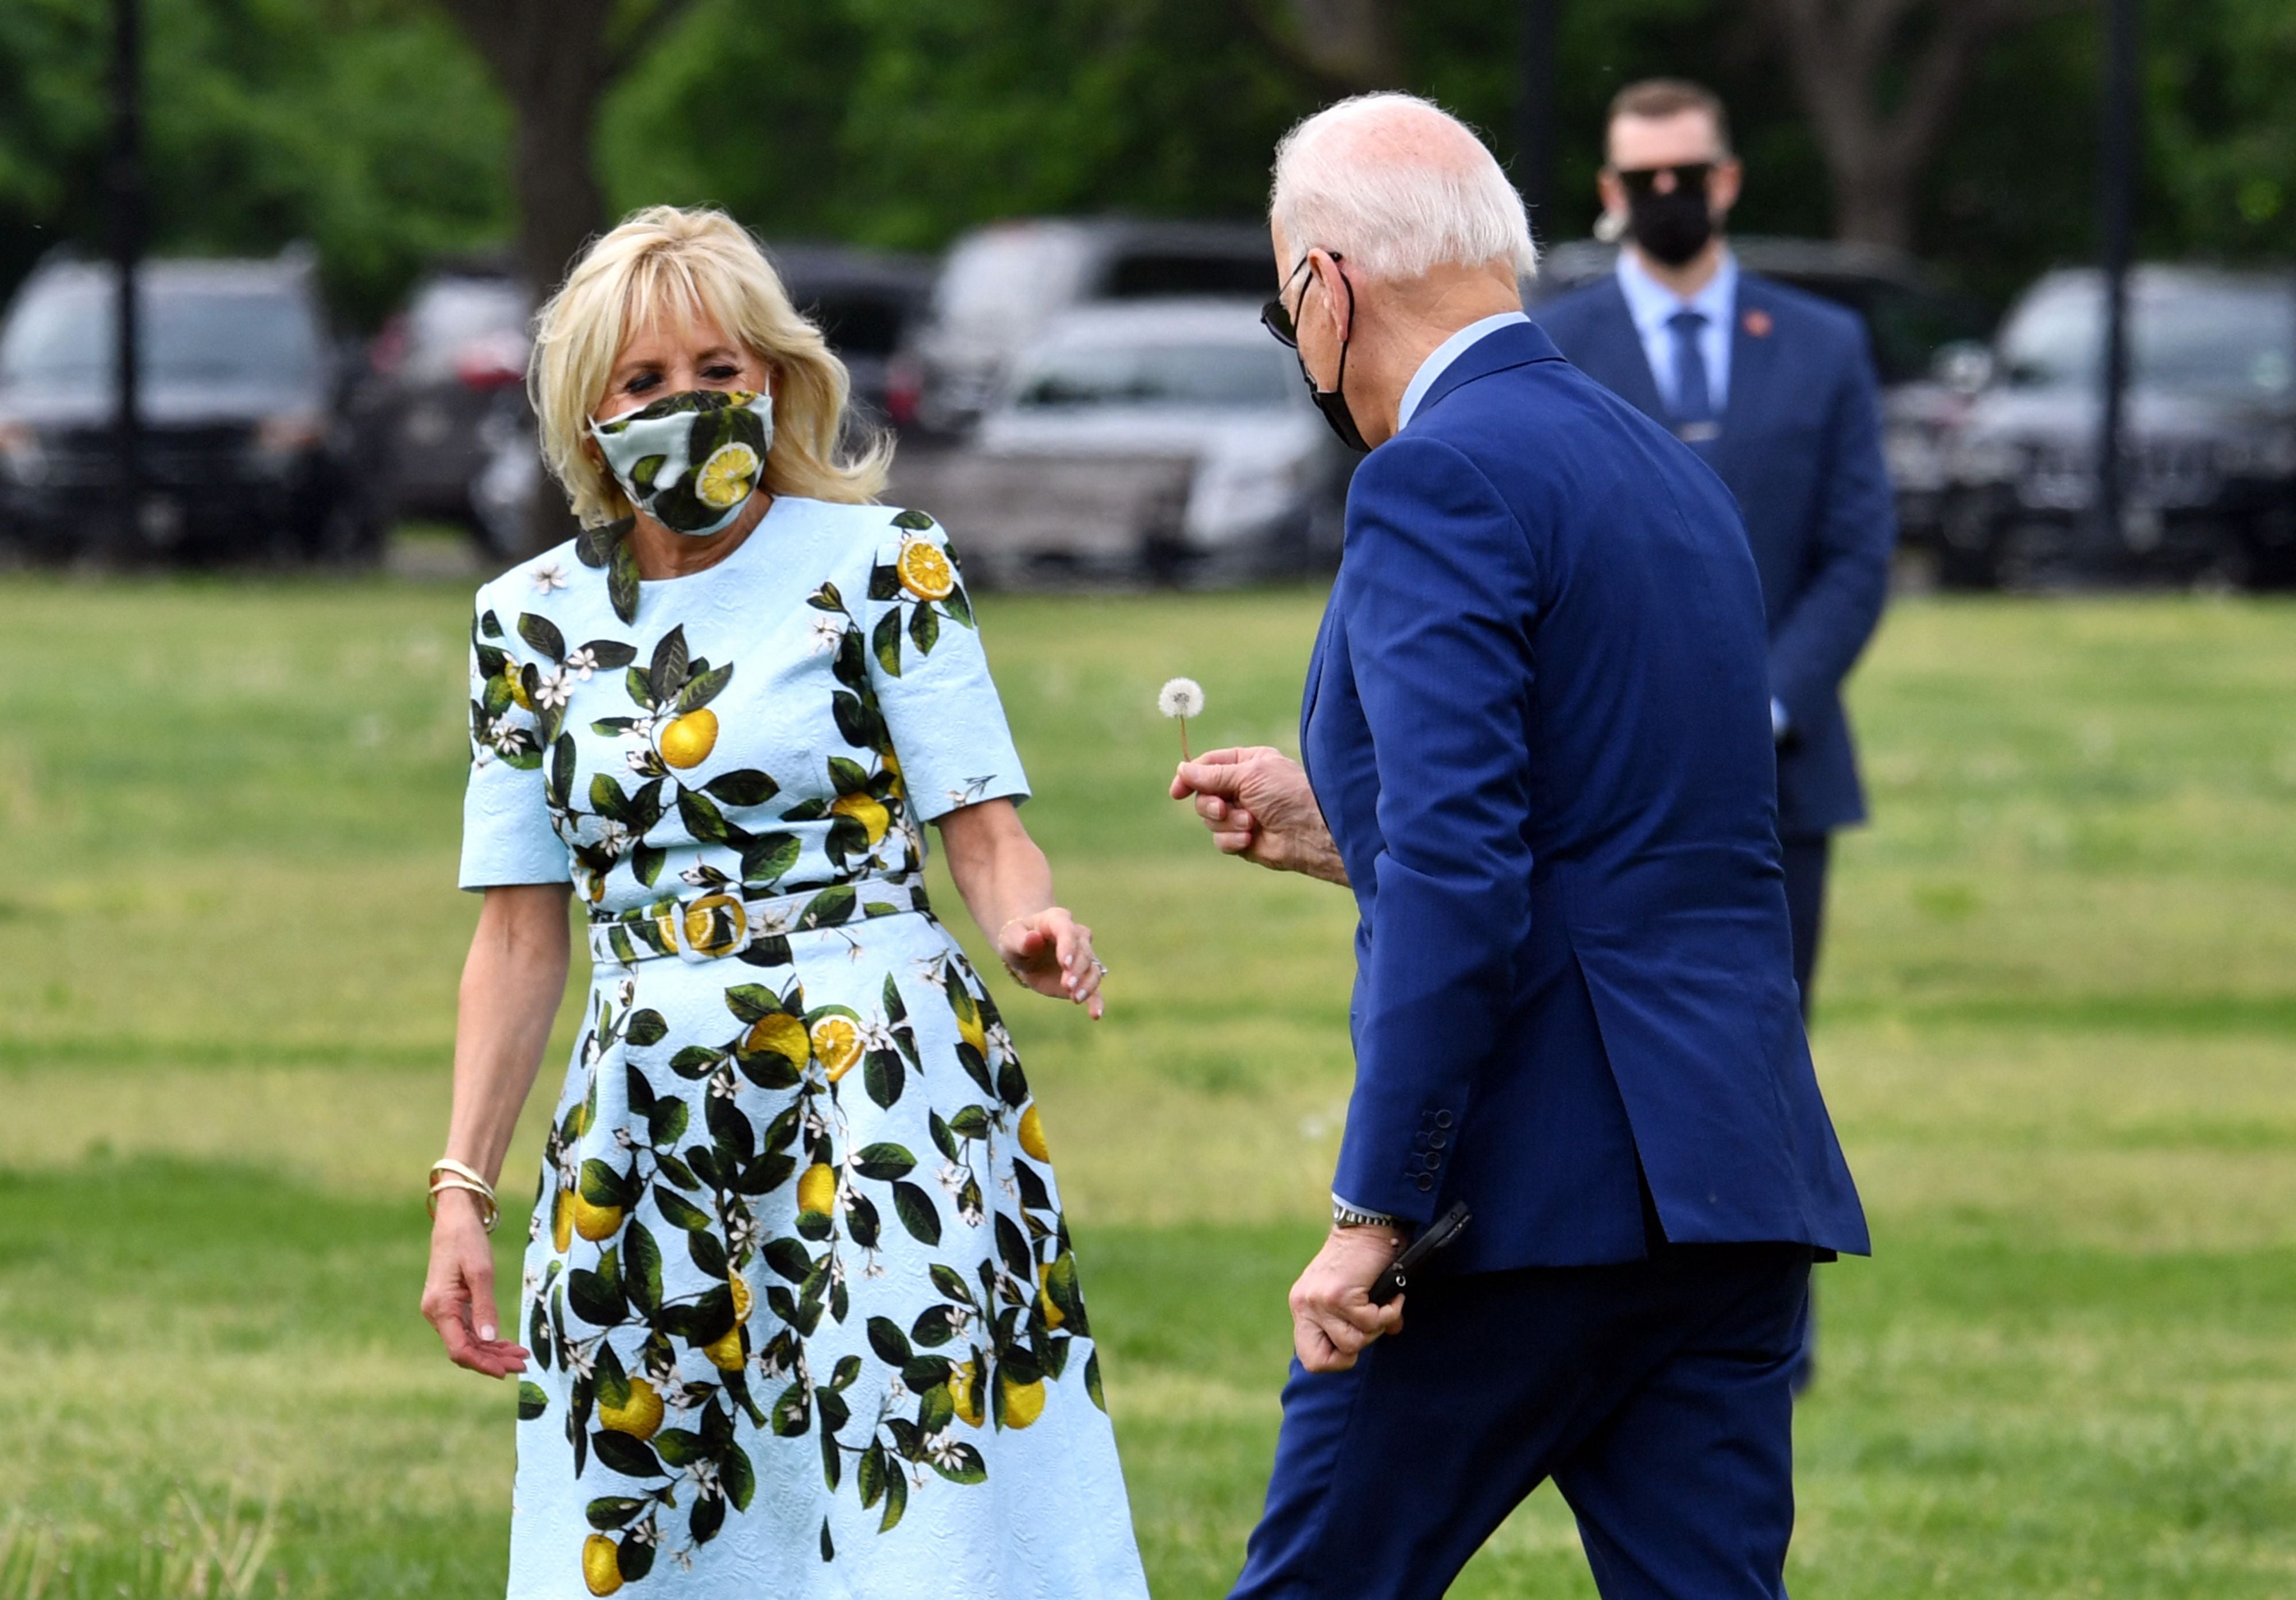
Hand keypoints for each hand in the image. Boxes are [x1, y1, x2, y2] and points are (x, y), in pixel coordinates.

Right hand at [421, 1192, 530, 1377]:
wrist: (456, 1218)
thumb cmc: (467, 1240)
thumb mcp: (480, 1271)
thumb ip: (485, 1306)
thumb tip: (490, 1339)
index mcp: (440, 1308)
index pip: (459, 1349)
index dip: (482, 1363)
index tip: (506, 1371)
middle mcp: (437, 1313)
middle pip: (465, 1348)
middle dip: (493, 1360)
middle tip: (523, 1365)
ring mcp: (443, 1310)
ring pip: (469, 1341)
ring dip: (493, 1351)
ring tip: (521, 1357)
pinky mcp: (452, 1304)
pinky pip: (469, 1329)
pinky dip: (488, 1338)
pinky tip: (507, 1344)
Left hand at [996, 907, 1105, 1019]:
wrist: (1026, 951)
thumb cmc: (1018, 940)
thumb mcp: (1011, 938)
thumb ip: (1021, 940)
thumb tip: (1034, 939)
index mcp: (1057, 920)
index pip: (1068, 931)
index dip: (1068, 947)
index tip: (1065, 964)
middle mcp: (1076, 936)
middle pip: (1084, 952)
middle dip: (1077, 970)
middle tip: (1067, 986)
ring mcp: (1082, 957)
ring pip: (1093, 969)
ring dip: (1087, 985)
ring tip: (1075, 999)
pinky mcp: (1083, 977)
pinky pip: (1095, 988)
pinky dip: (1097, 1001)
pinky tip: (1095, 1014)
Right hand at [1170, 747, 1346, 883]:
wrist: (1310, 832)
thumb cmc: (1287, 794)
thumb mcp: (1248, 774)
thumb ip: (1212, 774)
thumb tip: (1182, 770)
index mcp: (1247, 764)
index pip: (1207, 766)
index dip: (1189, 778)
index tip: (1177, 791)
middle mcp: (1243, 788)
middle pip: (1203, 795)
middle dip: (1211, 804)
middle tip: (1224, 808)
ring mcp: (1242, 814)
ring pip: (1209, 819)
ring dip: (1227, 822)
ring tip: (1251, 823)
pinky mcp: (1243, 839)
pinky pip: (1220, 840)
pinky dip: (1232, 839)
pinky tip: (1251, 838)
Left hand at [1289, 1224, 1406, 1372]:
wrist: (1370, 1225)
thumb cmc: (1364, 1257)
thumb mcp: (1349, 1291)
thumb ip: (1358, 1318)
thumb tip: (1391, 1332)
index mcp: (1302, 1305)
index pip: (1308, 1356)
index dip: (1335, 1358)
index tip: (1355, 1342)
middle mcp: (1304, 1305)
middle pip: (1318, 1361)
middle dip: (1349, 1353)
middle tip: (1367, 1328)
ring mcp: (1319, 1302)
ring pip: (1352, 1343)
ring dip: (1376, 1328)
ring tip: (1383, 1305)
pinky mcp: (1339, 1296)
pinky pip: (1370, 1323)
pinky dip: (1389, 1313)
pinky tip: (1393, 1296)